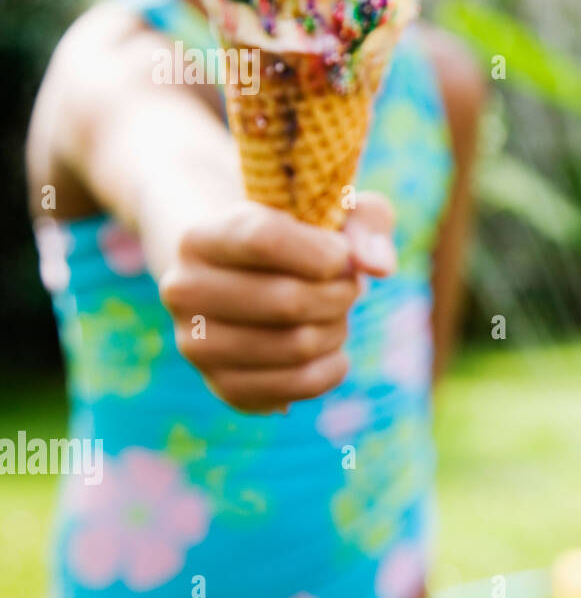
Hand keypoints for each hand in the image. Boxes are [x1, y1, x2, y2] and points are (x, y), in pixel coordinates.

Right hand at [157, 192, 396, 412]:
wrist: (246, 277)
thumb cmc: (298, 236)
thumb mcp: (333, 210)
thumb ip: (366, 224)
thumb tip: (379, 267)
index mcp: (200, 236)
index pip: (264, 240)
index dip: (323, 251)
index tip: (342, 255)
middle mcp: (184, 291)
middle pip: (288, 300)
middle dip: (340, 293)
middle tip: (349, 285)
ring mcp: (197, 345)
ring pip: (297, 346)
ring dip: (338, 328)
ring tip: (335, 312)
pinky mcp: (224, 386)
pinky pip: (300, 386)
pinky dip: (334, 366)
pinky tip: (331, 346)